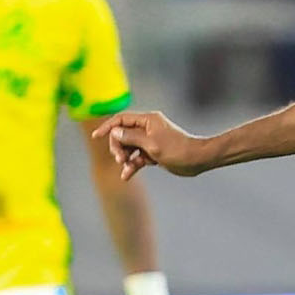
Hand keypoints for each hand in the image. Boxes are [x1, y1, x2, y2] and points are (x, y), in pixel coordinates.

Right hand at [90, 111, 209, 179]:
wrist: (198, 160)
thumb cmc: (178, 150)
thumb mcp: (152, 144)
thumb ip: (131, 137)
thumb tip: (115, 132)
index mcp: (147, 121)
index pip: (121, 119)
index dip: (108, 127)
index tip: (97, 136)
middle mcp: (148, 128)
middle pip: (122, 135)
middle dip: (118, 146)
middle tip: (120, 158)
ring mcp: (150, 141)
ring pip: (129, 148)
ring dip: (124, 158)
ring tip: (125, 167)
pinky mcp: (153, 153)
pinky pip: (137, 158)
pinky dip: (132, 165)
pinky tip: (126, 175)